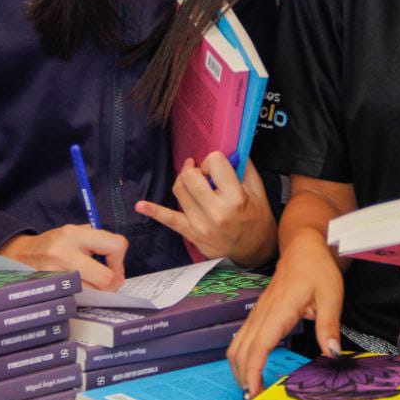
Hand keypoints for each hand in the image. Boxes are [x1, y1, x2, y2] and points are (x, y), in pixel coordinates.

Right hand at [0, 225, 126, 290]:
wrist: (18, 254)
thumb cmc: (54, 243)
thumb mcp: (74, 232)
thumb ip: (98, 241)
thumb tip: (118, 265)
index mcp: (75, 235)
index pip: (115, 246)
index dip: (119, 259)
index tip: (113, 264)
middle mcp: (64, 254)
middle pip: (106, 279)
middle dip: (112, 283)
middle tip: (108, 282)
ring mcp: (55, 275)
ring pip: (93, 294)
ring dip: (99, 293)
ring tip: (93, 286)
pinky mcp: (49, 291)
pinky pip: (77, 300)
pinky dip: (84, 298)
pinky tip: (80, 291)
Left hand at [135, 154, 276, 267]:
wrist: (254, 252)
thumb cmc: (257, 219)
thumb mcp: (258, 191)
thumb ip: (245, 167)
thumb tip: (231, 146)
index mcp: (236, 198)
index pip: (214, 162)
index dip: (213, 160)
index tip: (217, 169)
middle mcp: (217, 211)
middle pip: (190, 176)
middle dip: (195, 170)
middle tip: (204, 174)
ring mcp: (201, 225)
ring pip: (179, 190)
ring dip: (184, 181)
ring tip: (192, 181)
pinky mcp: (192, 234)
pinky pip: (170, 219)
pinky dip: (154, 211)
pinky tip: (141, 205)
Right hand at [228, 230, 342, 399]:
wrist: (303, 246)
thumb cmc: (317, 269)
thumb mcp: (331, 296)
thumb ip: (329, 327)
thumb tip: (331, 354)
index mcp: (280, 310)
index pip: (259, 347)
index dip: (253, 372)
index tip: (255, 392)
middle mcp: (263, 313)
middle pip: (241, 351)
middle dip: (243, 378)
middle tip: (255, 399)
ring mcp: (257, 313)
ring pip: (236, 346)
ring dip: (238, 369)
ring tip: (252, 388)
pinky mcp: (258, 313)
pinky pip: (241, 338)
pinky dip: (241, 357)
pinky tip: (252, 369)